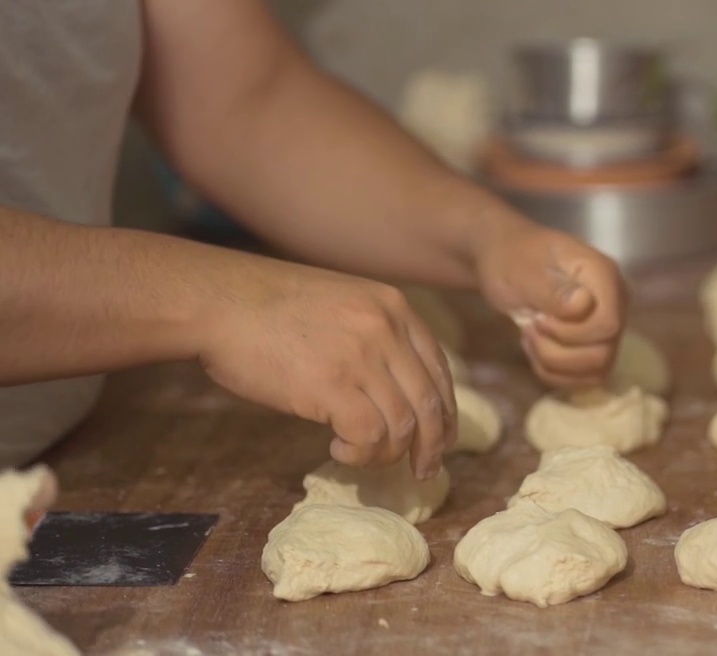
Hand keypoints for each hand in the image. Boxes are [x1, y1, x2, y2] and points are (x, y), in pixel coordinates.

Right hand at [197, 259, 455, 477]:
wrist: (217, 300)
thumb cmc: (266, 308)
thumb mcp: (339, 305)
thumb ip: (373, 337)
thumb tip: (392, 390)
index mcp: (394, 307)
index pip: (439, 368)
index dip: (444, 410)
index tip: (440, 438)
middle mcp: (387, 328)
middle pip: (429, 401)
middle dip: (430, 445)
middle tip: (421, 471)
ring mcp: (362, 355)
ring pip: (402, 425)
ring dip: (387, 454)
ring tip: (361, 458)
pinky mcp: (331, 384)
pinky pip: (369, 436)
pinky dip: (361, 454)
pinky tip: (339, 451)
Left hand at [475, 219, 626, 387]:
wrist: (504, 261)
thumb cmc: (513, 261)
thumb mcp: (524, 272)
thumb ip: (553, 290)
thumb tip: (584, 305)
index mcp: (605, 276)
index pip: (609, 324)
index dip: (571, 333)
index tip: (539, 317)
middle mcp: (616, 303)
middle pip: (603, 353)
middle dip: (558, 350)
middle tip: (531, 328)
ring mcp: (608, 327)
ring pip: (596, 370)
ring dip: (554, 363)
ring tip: (532, 337)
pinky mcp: (596, 345)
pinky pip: (585, 378)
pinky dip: (554, 372)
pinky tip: (537, 349)